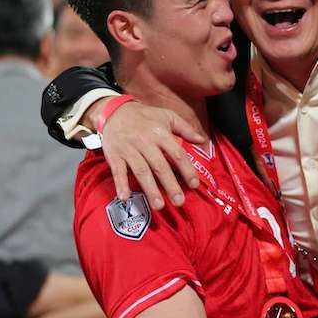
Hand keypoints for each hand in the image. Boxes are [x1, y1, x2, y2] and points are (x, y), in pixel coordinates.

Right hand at [87, 98, 206, 208]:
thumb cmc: (145, 116)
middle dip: (170, 185)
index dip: (187, 169)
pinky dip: (121, 184)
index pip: (177, 153)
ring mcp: (129, 149)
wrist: (115, 111)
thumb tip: (203, 140)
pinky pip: (118, 171)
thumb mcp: (167, 116)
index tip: (194, 184)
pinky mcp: (114, 155)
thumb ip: (186, 128)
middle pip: (159, 166)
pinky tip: (125, 197)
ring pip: (141, 170)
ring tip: (159, 205)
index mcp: (160, 133)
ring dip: (150, 189)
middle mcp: (145, 142)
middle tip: (179, 201)